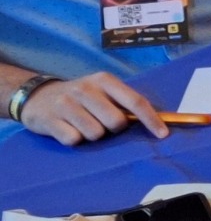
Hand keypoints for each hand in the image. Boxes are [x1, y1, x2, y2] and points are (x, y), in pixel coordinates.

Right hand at [20, 72, 168, 145]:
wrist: (37, 97)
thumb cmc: (80, 97)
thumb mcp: (101, 91)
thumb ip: (123, 102)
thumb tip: (154, 122)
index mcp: (104, 80)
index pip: (135, 101)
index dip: (151, 119)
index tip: (163, 134)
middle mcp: (86, 89)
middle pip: (116, 122)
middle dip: (113, 129)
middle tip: (101, 122)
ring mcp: (66, 104)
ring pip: (95, 134)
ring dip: (92, 135)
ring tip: (82, 124)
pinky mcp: (50, 120)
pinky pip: (74, 140)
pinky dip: (74, 139)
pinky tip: (67, 129)